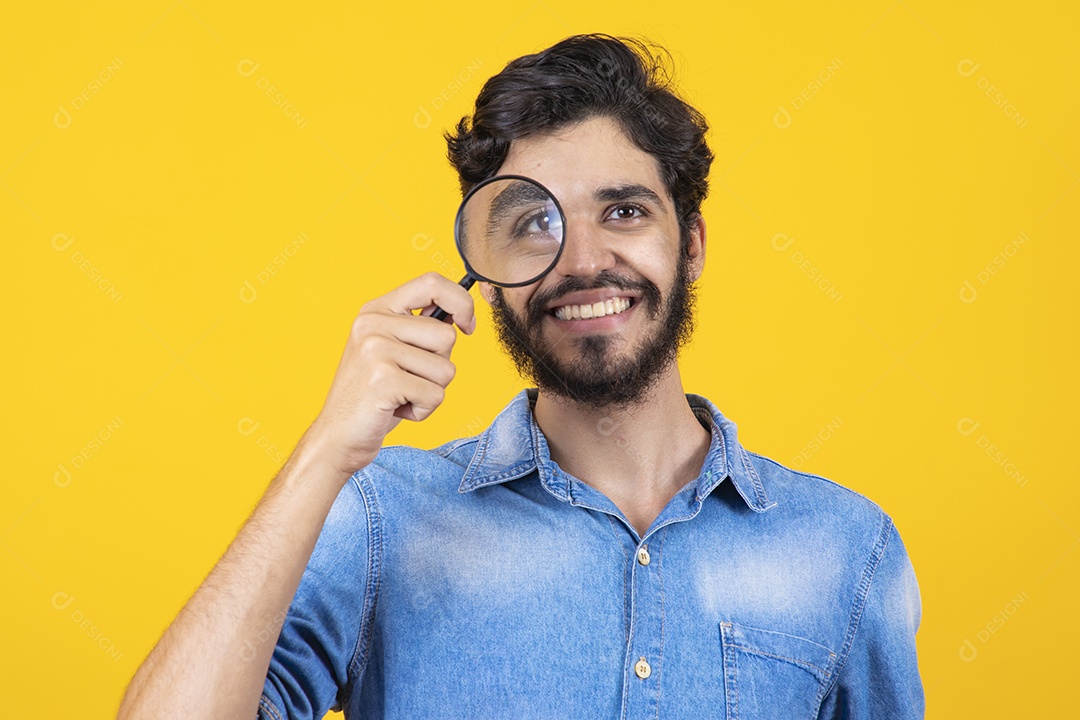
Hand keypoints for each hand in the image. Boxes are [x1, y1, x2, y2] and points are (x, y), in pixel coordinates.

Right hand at [307, 272, 475, 477]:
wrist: (336, 435)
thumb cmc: (372, 395)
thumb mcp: (390, 350)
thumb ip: (418, 330)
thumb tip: (461, 317)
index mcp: (376, 310)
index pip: (432, 282)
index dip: (461, 302)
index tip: (466, 327)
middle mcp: (373, 324)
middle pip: (446, 336)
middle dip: (439, 366)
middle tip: (408, 380)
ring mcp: (376, 351)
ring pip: (445, 369)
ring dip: (431, 392)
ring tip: (401, 395)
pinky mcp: (383, 380)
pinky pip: (435, 395)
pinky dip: (423, 411)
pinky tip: (395, 409)